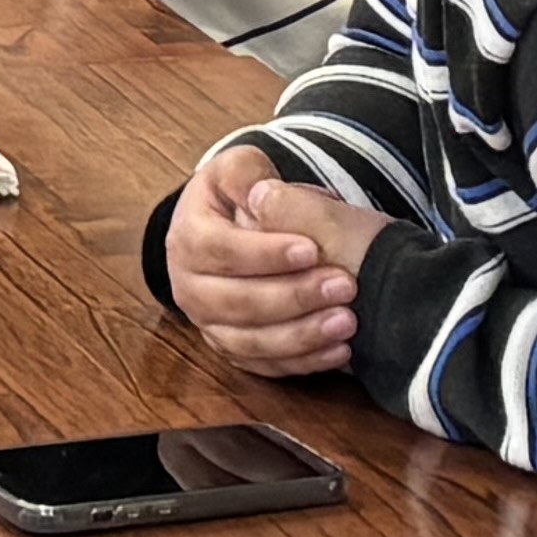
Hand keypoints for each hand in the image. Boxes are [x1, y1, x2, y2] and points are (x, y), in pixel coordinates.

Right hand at [163, 143, 381, 380]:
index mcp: (188, 239)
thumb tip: (261, 195)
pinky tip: (339, 351)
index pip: (222, 250)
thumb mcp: (240, 170)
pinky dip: (303, 362)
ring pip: (251, 342)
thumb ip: (248, 175)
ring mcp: (209, 325)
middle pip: (237, 302)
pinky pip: (266, 366)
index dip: (266, 253)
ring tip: (348, 322)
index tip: (312, 249)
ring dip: (302, 336)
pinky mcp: (232, 351)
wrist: (230, 232)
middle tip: (344, 286)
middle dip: (293, 296)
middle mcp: (190, 288)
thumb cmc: (240, 197)